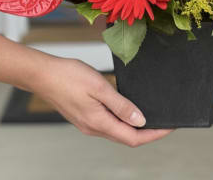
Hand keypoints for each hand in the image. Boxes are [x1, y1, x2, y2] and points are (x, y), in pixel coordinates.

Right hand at [32, 57, 172, 146]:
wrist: (43, 75)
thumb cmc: (68, 76)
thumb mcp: (99, 87)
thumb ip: (121, 105)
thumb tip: (140, 120)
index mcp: (99, 123)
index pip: (133, 138)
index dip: (154, 134)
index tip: (169, 127)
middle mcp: (93, 128)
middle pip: (126, 137)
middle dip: (148, 132)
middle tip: (164, 121)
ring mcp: (87, 124)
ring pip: (117, 131)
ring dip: (134, 127)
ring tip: (150, 115)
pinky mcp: (83, 117)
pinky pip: (108, 124)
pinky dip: (122, 120)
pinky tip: (127, 109)